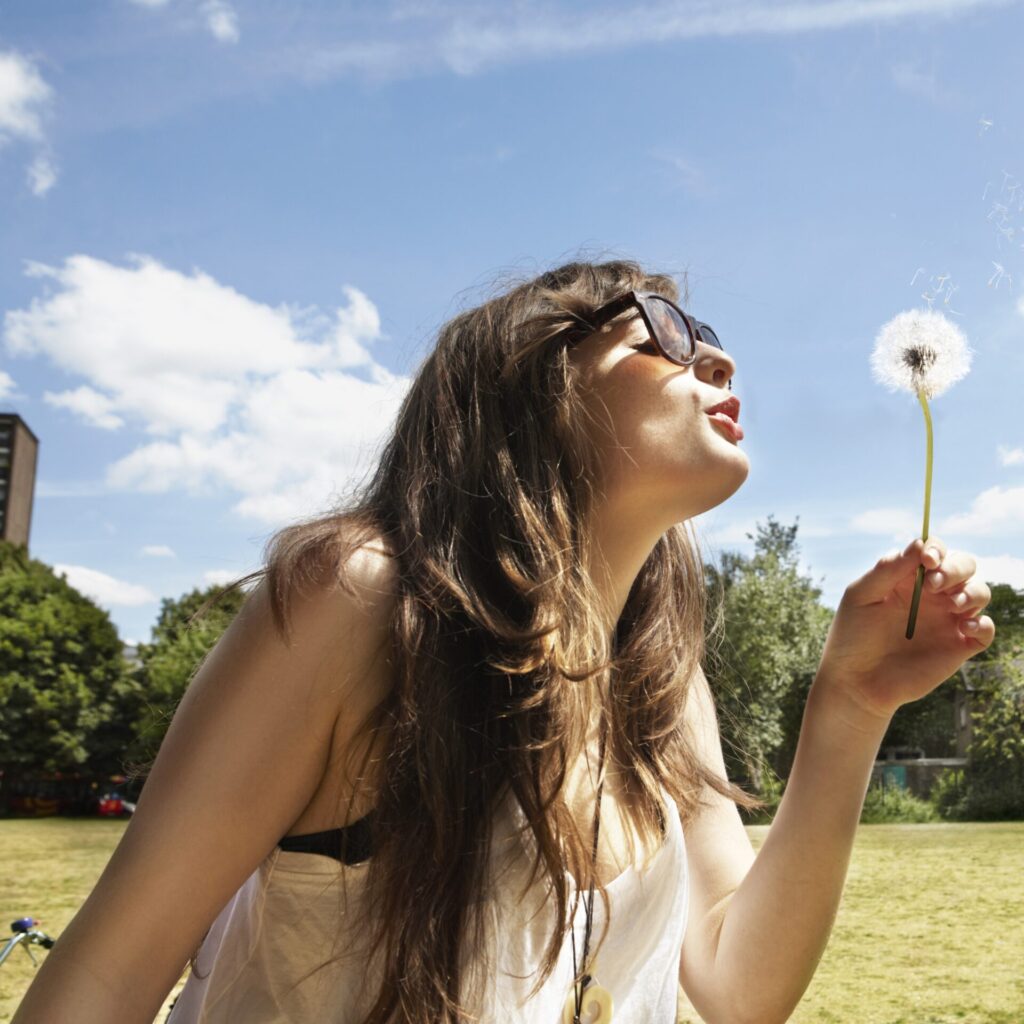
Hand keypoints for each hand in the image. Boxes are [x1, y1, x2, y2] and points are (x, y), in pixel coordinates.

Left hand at [817, 536, 994, 720]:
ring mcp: (947, 619)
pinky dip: (982, 623)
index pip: (933, 551)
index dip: (936, 549)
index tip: (927, 561)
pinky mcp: (958, 646)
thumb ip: (888, 569)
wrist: (856, 681)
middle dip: (956, 568)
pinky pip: (985, 629)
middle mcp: (932, 594)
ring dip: (972, 591)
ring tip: (951, 604)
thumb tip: (920, 544)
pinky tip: (964, 626)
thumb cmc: (852, 635)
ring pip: (979, 592)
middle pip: (963, 566)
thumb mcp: (861, 596)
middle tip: (935, 585)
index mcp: (908, 578)